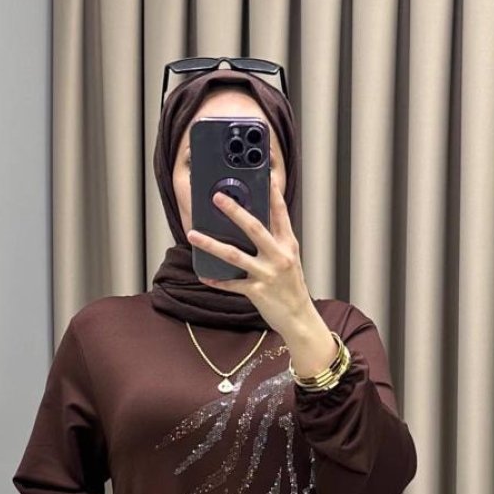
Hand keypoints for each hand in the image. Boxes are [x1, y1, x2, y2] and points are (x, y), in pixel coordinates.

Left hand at [185, 177, 334, 371]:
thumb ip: (275, 242)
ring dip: (211, 244)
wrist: (300, 319)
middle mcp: (279, 256)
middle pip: (254, 228)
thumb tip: (251, 225)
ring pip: (234, 255)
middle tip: (217, 197)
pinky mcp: (257, 291)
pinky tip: (204, 275)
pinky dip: (217, 280)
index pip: (280, 213)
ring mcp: (267, 274)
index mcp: (288, 245)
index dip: (272, 192)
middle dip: (234, 211)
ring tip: (193, 234)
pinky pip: (231, 284)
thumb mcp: (289, 260)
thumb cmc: (292, 288)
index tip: (264, 173)